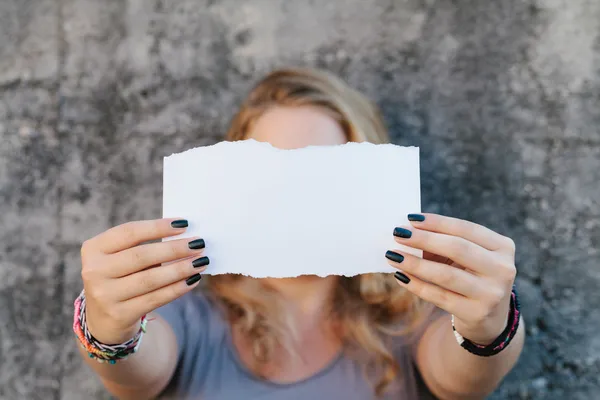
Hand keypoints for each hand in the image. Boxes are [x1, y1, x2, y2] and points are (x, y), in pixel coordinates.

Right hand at [80, 218, 208, 343]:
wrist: (102, 319)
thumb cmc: (120, 277)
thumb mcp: (120, 258)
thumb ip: (143, 246)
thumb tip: (184, 237)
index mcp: (94, 249)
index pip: (129, 232)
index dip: (158, 227)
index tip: (184, 224)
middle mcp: (94, 271)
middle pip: (141, 256)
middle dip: (174, 248)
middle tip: (199, 243)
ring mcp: (105, 295)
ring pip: (150, 279)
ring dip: (180, 269)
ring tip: (201, 261)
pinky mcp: (119, 315)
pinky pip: (155, 298)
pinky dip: (177, 288)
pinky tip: (193, 280)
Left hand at [386, 213, 516, 344]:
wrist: (490, 318)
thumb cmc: (471, 276)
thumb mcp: (468, 257)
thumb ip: (445, 242)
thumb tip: (408, 231)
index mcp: (503, 247)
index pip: (467, 229)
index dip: (438, 222)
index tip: (411, 218)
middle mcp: (503, 269)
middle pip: (458, 248)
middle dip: (424, 239)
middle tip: (398, 233)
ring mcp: (492, 293)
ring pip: (446, 274)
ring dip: (415, 263)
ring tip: (393, 255)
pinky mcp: (476, 313)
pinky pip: (439, 296)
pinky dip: (417, 285)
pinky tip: (401, 276)